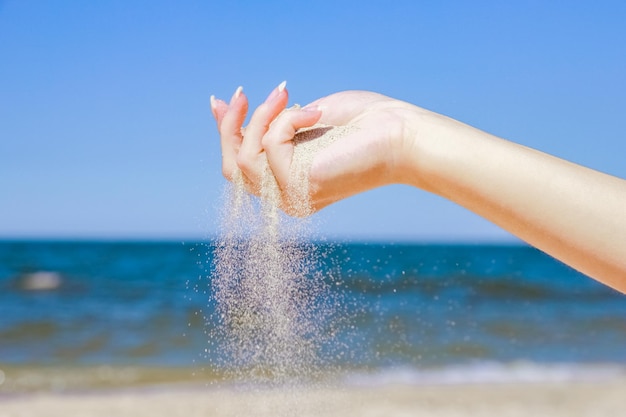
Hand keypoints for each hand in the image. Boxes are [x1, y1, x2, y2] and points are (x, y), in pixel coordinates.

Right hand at [211, 83, 421, 213]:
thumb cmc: (363, 123)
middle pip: (231, 169)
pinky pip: (271, 146)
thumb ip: (270, 120)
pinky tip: (315, 113)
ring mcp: (292, 197)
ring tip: (286, 94)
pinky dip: (287, 120)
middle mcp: (287, 197)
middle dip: (230, 127)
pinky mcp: (299, 188)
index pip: (241, 168)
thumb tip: (229, 105)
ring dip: (261, 117)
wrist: (401, 135)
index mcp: (289, 183)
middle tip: (243, 93)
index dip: (226, 134)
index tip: (221, 102)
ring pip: (243, 159)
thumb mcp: (304, 116)